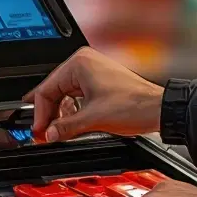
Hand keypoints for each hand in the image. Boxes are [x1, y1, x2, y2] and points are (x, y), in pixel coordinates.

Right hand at [24, 46, 163, 142]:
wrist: (157, 109)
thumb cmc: (133, 105)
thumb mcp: (92, 119)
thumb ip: (65, 127)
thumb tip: (48, 133)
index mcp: (79, 63)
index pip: (46, 88)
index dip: (40, 113)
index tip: (38, 130)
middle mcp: (85, 62)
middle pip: (54, 90)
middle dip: (49, 114)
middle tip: (44, 133)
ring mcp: (93, 71)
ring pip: (65, 94)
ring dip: (60, 114)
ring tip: (57, 131)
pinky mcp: (99, 81)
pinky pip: (77, 96)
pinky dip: (72, 111)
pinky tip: (70, 124)